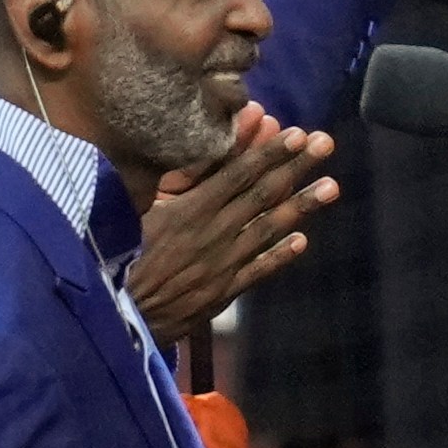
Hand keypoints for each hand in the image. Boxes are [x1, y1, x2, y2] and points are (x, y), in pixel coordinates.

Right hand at [126, 101, 338, 346]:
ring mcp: (222, 264)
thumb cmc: (116, 256)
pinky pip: (257, 270)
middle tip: (325, 143)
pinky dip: (280, 255)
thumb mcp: (134, 211)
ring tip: (331, 186)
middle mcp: (213, 233)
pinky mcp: (222, 292)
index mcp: (190, 210)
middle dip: (295, 166)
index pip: (237, 173)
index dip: (268, 152)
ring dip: (301, 206)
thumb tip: (190, 150)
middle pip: (261, 194)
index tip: (295, 132)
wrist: (118, 315)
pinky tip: (302, 241)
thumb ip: (165, 183)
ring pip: (268, 229)